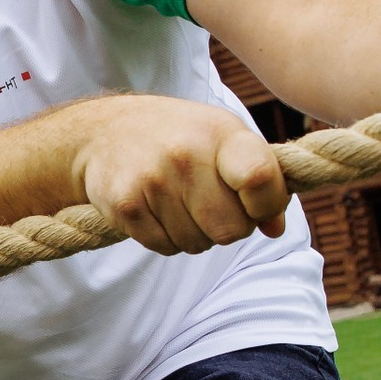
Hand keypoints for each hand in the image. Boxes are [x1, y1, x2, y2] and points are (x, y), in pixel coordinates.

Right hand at [74, 97, 290, 255]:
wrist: (104, 131)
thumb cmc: (179, 136)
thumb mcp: (224, 139)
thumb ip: (259, 177)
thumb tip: (275, 228)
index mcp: (221, 133)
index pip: (260, 179)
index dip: (266, 205)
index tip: (255, 203)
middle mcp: (185, 154)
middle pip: (231, 229)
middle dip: (228, 227)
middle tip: (212, 206)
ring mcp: (152, 180)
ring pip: (197, 244)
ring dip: (194, 234)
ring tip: (180, 204)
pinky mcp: (126, 206)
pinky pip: (165, 248)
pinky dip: (166, 238)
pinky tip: (158, 211)